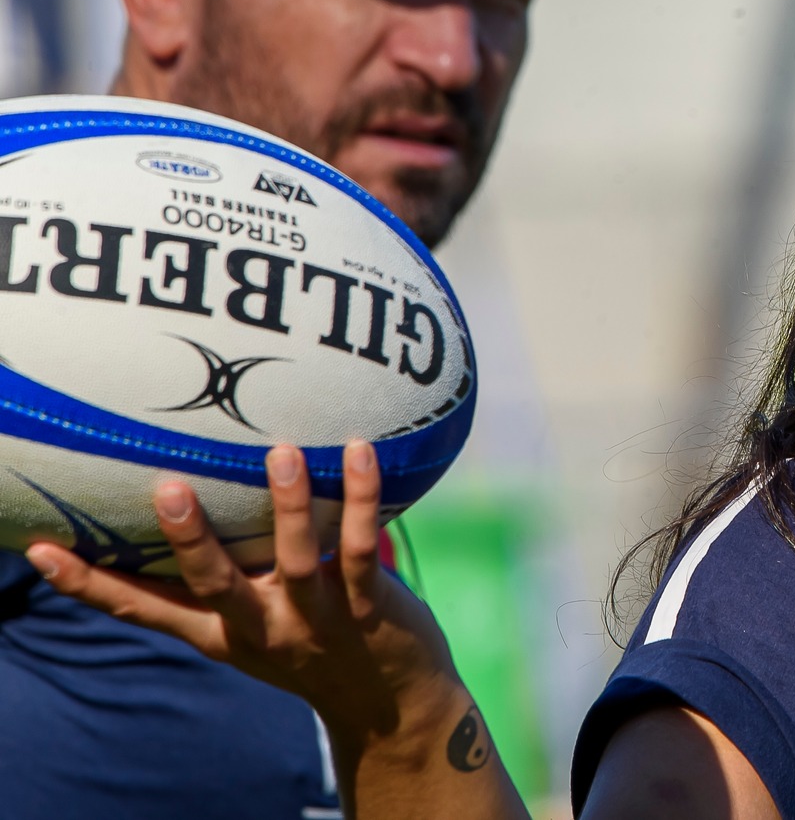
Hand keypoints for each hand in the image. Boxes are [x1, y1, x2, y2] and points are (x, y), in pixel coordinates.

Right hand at [26, 442, 525, 819]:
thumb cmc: (313, 647)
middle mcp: (260, 627)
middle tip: (165, 489)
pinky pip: (361, 548)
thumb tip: (180, 504)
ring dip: (287, 505)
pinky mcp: (367, 608)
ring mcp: (314, 619)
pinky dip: (359, 499)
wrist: (391, 706)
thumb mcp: (252, 626)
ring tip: (280, 451)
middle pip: (213, 584)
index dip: (90, 583)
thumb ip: (222, 581)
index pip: (143, 608)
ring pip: (295, 560)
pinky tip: (360, 452)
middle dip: (189, 540)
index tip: (40, 550)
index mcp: (219, 631)